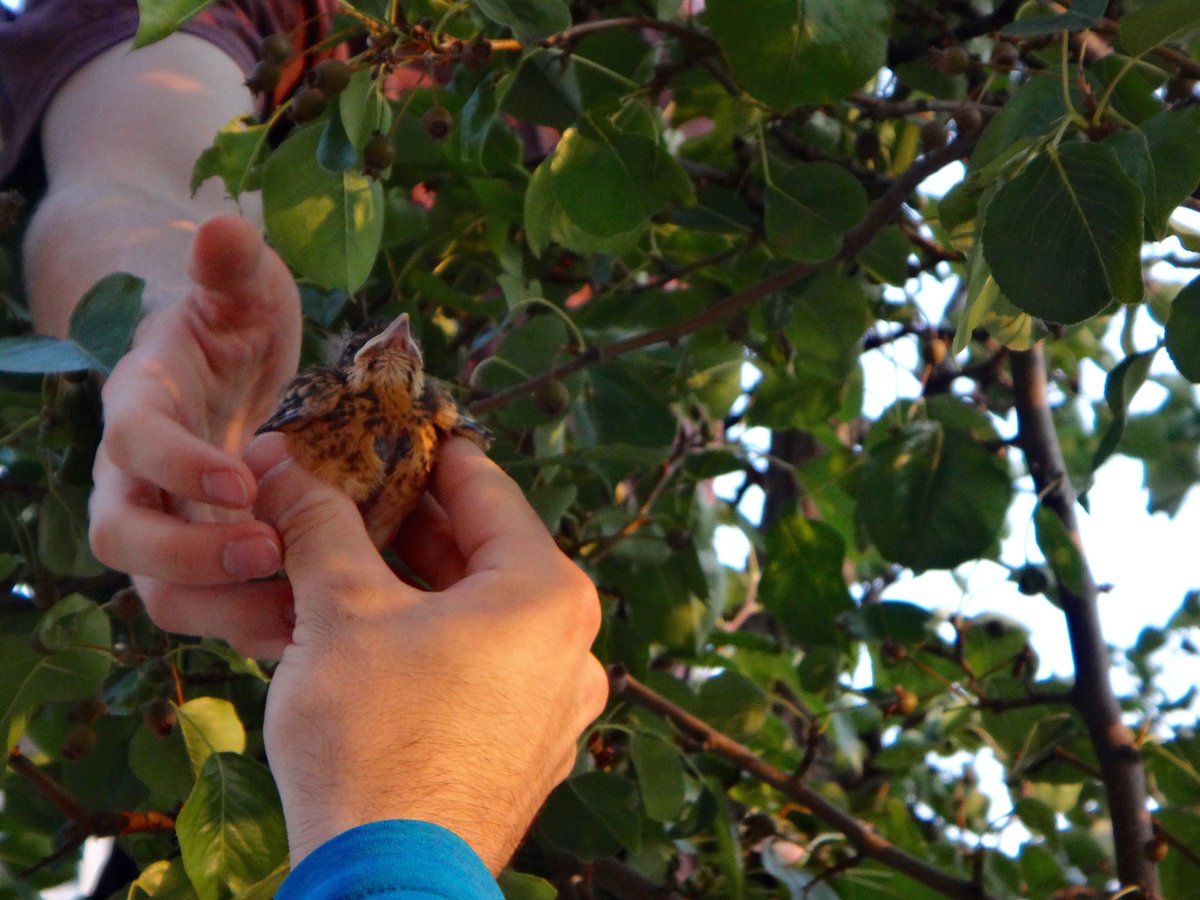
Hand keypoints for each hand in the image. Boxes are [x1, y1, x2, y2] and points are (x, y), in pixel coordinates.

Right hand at [88, 215, 301, 656]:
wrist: (222, 366)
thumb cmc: (232, 322)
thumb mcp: (239, 289)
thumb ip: (229, 267)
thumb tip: (223, 224)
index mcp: (143, 402)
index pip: (134, 437)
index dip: (175, 463)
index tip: (239, 480)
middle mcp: (136, 474)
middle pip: (123, 534)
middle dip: (188, 554)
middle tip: (270, 553)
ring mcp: (165, 522)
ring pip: (159, 590)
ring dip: (220, 607)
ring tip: (299, 612)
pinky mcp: (202, 559)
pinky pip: (209, 608)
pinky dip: (253, 623)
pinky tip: (316, 628)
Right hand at [246, 432, 608, 870]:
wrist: (387, 883)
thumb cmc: (373, 739)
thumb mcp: (339, 610)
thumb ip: (319, 525)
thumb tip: (288, 462)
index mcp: (546, 593)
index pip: (488, 490)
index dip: (432, 453)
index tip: (397, 429)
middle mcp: (571, 647)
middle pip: (488, 555)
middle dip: (417, 524)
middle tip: (357, 494)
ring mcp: (556, 707)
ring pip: (486, 617)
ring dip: (423, 586)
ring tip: (357, 562)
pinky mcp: (530, 753)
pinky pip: (488, 672)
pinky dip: (439, 644)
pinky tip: (380, 639)